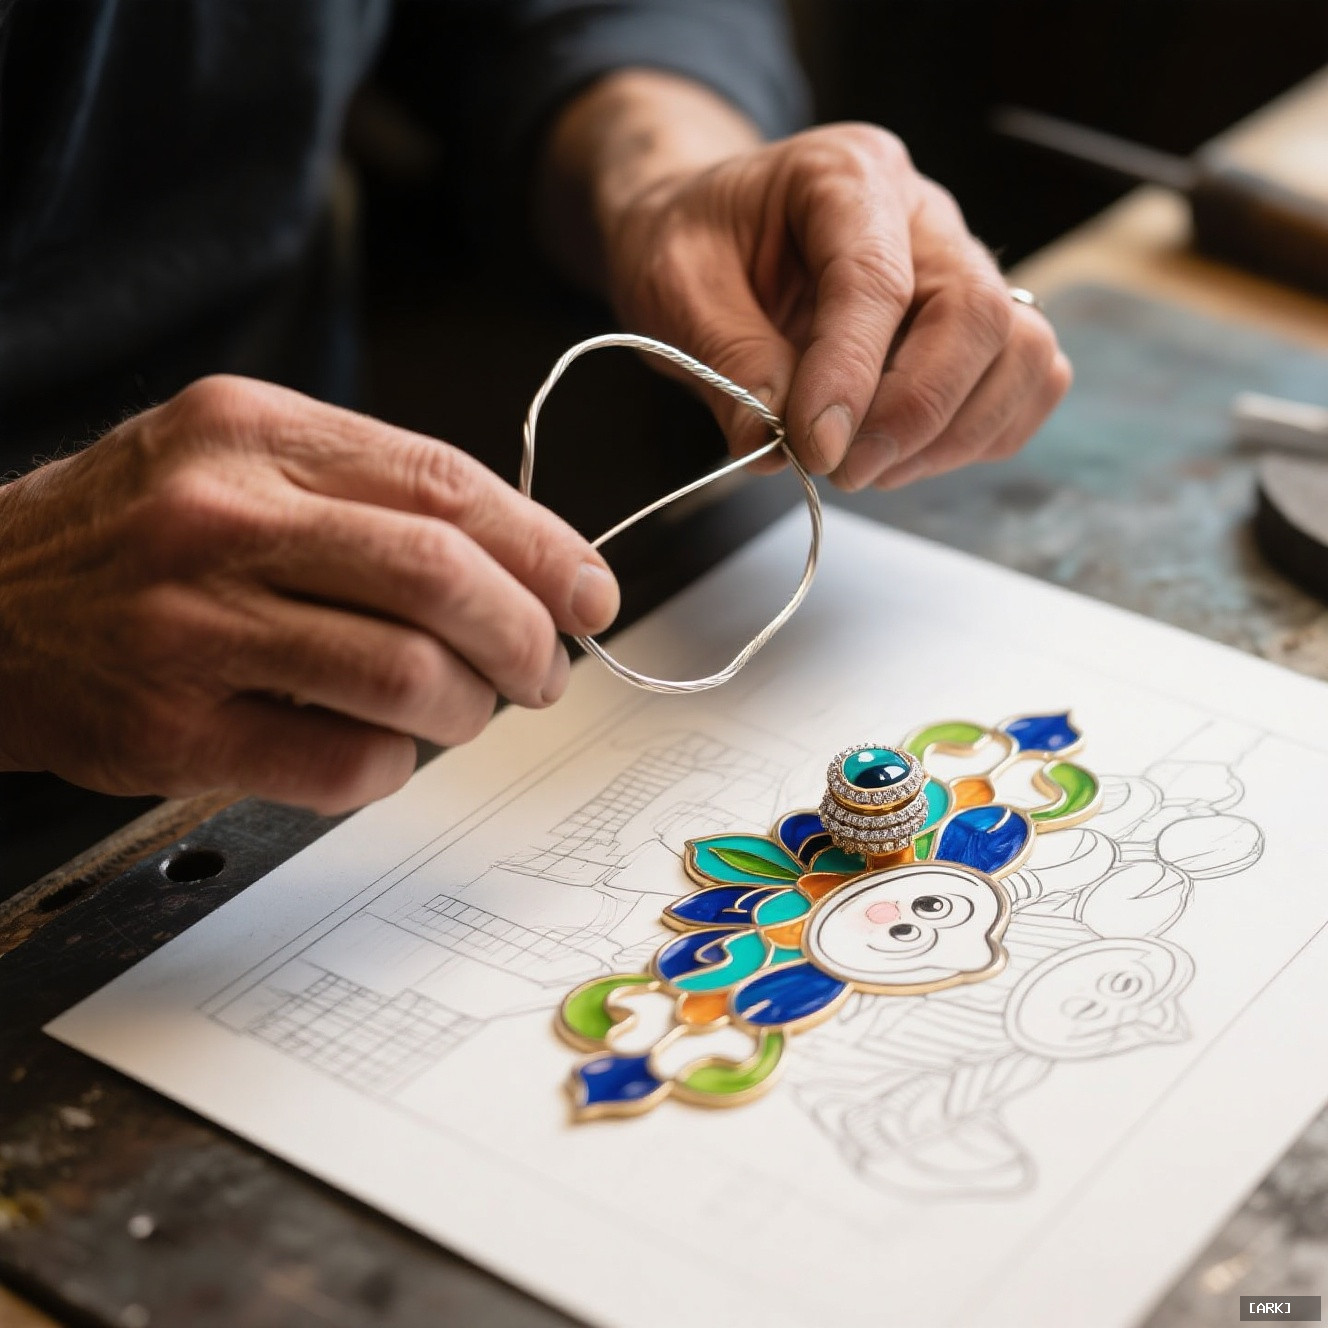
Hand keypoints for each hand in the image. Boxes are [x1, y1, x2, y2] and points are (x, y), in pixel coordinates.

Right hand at [0, 377, 618, 811]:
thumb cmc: (126, 538)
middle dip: (528, 638)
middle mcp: (223, 518)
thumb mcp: (236, 461)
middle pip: (443, 578)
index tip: (589, 591)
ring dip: (469, 710)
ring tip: (468, 712)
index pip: (448, 486)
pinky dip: (393, 767)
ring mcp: (193, 626)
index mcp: (254, 433)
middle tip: (547, 670)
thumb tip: (521, 562)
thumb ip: (368, 495)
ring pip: (406, 676)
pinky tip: (383, 750)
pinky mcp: (173, 727)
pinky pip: (343, 762)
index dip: (545, 547)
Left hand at [541, 73, 1069, 490]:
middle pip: (977, 313)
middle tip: (844, 469)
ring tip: (868, 467)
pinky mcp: (975, 324)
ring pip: (1021, 351)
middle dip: (915, 413)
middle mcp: (923, 214)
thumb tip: (771, 447)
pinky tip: (905, 456)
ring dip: (955, 433)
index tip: (816, 449)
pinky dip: (980, 435)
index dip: (851, 376)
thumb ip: (725, 358)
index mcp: (845, 176)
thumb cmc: (694, 244)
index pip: (877, 280)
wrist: (711, 230)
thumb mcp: (673, 286)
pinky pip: (1026, 380)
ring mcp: (961, 265)